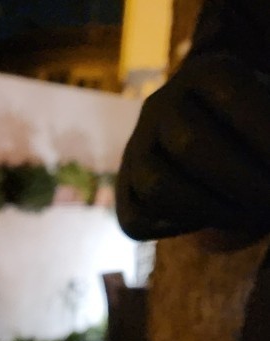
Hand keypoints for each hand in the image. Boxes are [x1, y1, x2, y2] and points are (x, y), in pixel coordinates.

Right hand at [117, 52, 269, 240]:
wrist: (214, 152)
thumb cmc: (258, 133)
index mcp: (204, 74)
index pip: (232, 96)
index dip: (262, 132)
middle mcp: (160, 105)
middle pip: (191, 145)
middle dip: (240, 182)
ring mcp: (136, 150)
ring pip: (158, 187)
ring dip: (209, 210)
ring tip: (247, 217)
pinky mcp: (124, 193)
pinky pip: (138, 220)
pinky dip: (176, 226)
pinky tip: (208, 219)